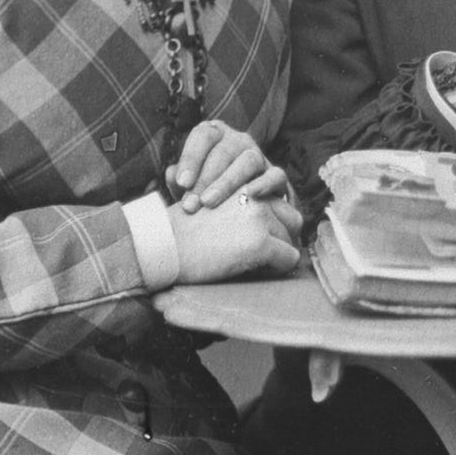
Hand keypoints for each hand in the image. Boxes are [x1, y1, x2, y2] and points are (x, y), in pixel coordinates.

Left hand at [165, 115, 277, 209]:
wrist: (241, 209)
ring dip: (226, 182)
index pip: (203, 136)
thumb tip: (171, 174)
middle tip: (190, 204)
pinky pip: (275, 175)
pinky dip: (264, 183)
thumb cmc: (207, 193)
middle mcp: (238, 140)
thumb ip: (179, 181)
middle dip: (204, 179)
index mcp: (214, 135)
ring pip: (247, 161)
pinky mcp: (275, 175)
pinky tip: (250, 194)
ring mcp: (258, 156)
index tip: (182, 183)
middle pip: (223, 151)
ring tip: (209, 202)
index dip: (191, 158)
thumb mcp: (189, 186)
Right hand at [168, 175, 302, 285]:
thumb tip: (276, 220)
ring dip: (278, 255)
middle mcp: (257, 196)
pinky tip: (251, 270)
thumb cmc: (181, 232)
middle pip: (293, 219)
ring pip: (292, 241)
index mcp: (245, 184)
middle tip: (258, 255)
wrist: (162, 247)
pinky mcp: (262, 242)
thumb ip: (241, 208)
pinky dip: (276, 270)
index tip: (253, 241)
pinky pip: (289, 260)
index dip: (272, 226)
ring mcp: (261, 218)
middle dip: (282, 239)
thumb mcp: (215, 208)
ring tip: (249, 262)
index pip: (280, 203)